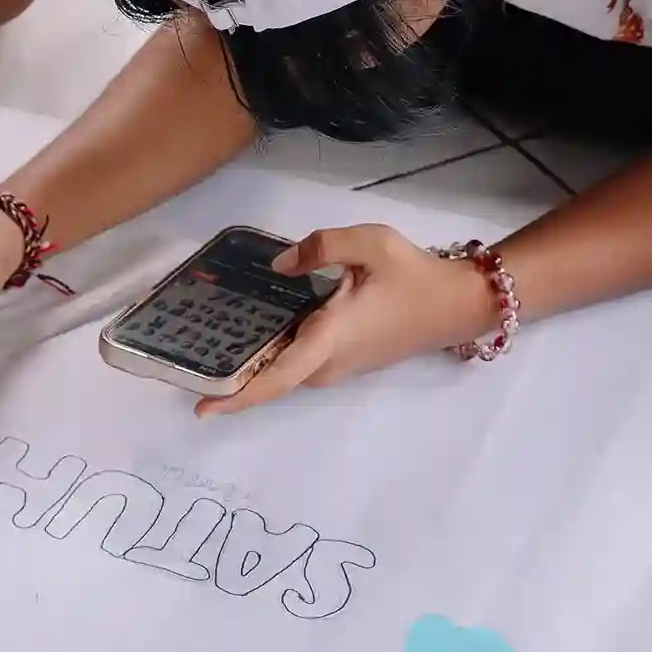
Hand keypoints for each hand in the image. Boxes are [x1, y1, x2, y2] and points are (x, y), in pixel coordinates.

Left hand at [197, 226, 494, 419]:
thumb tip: (280, 266)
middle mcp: (333, 362)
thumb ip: (321, 247)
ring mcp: (343, 366)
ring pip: (289, 373)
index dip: (239, 396)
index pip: (278, 378)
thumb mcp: (370, 243)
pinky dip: (278, 358)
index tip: (201, 408)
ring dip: (256, 368)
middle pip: (275, 380)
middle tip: (193, 363)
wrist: (459, 304)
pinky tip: (261, 331)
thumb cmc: (415, 274)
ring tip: (216, 346)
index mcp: (331, 338)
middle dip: (235, 380)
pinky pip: (303, 365)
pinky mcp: (351, 361)